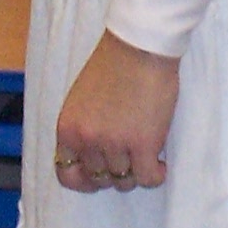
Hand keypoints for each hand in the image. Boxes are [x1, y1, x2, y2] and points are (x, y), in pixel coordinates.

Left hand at [52, 32, 179, 192]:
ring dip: (137, 171)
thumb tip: (90, 155)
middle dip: (115, 172)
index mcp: (68, 128)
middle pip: (99, 179)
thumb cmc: (113, 65)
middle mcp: (87, 140)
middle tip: (129, 158)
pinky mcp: (143, 145)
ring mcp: (114, 144)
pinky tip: (161, 163)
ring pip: (125, 181)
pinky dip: (156, 175)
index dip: (84, 180)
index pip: (66, 174)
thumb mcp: (81, 99)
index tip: (98, 176)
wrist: (139, 46)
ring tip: (147, 155)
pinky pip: (148, 178)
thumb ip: (82, 128)